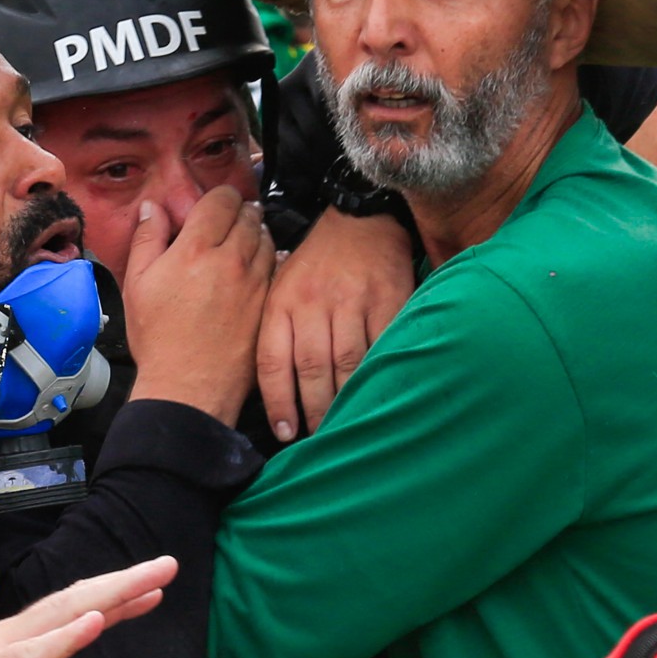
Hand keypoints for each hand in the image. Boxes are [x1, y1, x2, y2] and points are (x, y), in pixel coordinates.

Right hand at [0, 556, 176, 657]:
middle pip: (74, 606)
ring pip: (59, 618)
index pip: (66, 621)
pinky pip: (27, 654)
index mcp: (2, 651)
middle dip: (124, 588)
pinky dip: (64, 637)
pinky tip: (94, 622)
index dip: (109, 605)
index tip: (149, 591)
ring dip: (107, 598)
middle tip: (169, 565)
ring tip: (149, 579)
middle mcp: (2, 640)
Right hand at [123, 188, 274, 425]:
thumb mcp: (137, 285)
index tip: (215, 202)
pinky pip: (278, 267)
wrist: (189, 387)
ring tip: (244, 239)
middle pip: (249, 215)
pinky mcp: (269, 304)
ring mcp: (256, 283)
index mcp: (196, 249)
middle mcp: (232, 260)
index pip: (222, 200)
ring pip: (267, 239)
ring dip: (257, 233)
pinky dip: (271, 258)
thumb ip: (147, 239)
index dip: (220, 196)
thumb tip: (154, 208)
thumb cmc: (158, 339)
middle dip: (240, 211)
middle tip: (230, 218)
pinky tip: (259, 265)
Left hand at [257, 210, 414, 440]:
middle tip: (318, 439)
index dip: (277, 401)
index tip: (284, 432)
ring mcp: (352, 302)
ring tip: (345, 427)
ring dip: (345, 401)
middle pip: (311, 368)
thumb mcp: (281, 285)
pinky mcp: (388, 300)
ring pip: (347, 364)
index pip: (273, 360)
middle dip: (313, 410)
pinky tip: (377, 396)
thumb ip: (276, 327)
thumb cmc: (316, 263)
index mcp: (282, 301)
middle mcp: (313, 303)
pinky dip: (379, 375)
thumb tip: (269, 384)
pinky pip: (382, 346)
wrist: (360, 218)